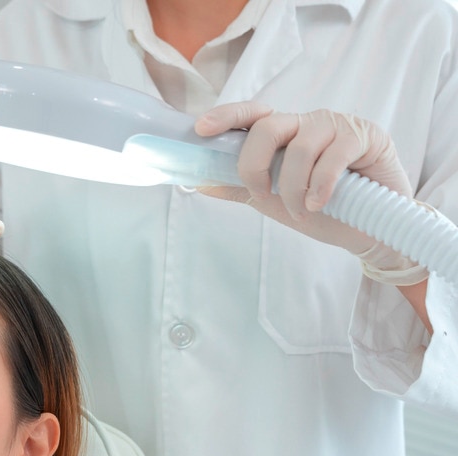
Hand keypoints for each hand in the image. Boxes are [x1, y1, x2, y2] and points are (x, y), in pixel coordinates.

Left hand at [193, 102, 412, 257]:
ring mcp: (336, 126)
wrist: (368, 228)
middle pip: (268, 126)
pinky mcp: (366, 136)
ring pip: (299, 146)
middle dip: (254, 165)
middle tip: (262, 194)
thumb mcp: (273, 200)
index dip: (225, 117)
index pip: (251, 115)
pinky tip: (320, 204)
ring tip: (301, 211)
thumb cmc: (321, 209)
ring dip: (293, 187)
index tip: (201, 129)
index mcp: (283, 133)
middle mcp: (306, 123)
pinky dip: (320, 185)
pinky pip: (333, 156)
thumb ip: (239, 187)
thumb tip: (199, 182)